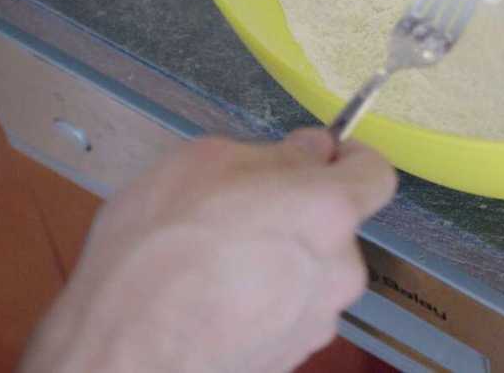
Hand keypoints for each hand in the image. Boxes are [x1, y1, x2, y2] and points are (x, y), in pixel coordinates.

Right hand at [20, 130, 396, 372]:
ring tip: (215, 261)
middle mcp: (339, 269)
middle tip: (242, 210)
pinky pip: (289, 311)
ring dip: (280, 259)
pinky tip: (214, 299)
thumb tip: (309, 151)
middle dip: (300, 213)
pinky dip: (264, 300)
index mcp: (328, 210)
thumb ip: (274, 153)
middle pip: (338, 227)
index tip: (323, 156)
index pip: (377, 174)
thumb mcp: (203, 163)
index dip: (350, 159)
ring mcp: (318, 320)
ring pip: (312, 271)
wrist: (127, 353)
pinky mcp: (292, 356)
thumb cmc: (156, 252)